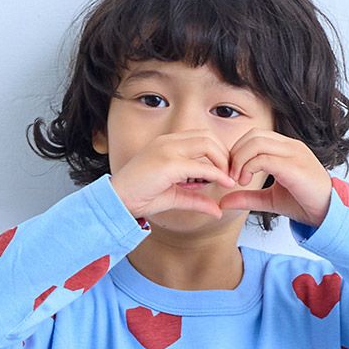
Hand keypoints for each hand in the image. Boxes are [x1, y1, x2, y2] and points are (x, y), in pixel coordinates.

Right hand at [109, 131, 238, 220]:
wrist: (117, 200)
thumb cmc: (141, 196)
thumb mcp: (175, 197)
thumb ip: (197, 199)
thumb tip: (218, 211)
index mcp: (168, 143)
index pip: (202, 137)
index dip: (218, 152)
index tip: (225, 172)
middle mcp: (168, 141)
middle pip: (208, 137)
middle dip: (225, 155)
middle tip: (230, 175)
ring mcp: (168, 150)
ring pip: (208, 145)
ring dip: (222, 162)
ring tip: (227, 179)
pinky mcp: (168, 164)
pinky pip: (201, 166)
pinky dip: (216, 174)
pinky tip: (225, 184)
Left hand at [218, 128, 333, 227]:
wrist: (327, 213)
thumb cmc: (303, 203)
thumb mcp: (269, 200)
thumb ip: (248, 197)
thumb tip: (223, 201)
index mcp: (285, 148)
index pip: (254, 136)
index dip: (237, 152)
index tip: (231, 174)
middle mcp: (290, 146)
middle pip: (252, 135)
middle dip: (235, 154)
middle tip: (231, 177)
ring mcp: (293, 153)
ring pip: (256, 143)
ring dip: (240, 161)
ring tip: (238, 181)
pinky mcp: (294, 166)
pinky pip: (264, 158)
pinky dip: (248, 168)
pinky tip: (246, 183)